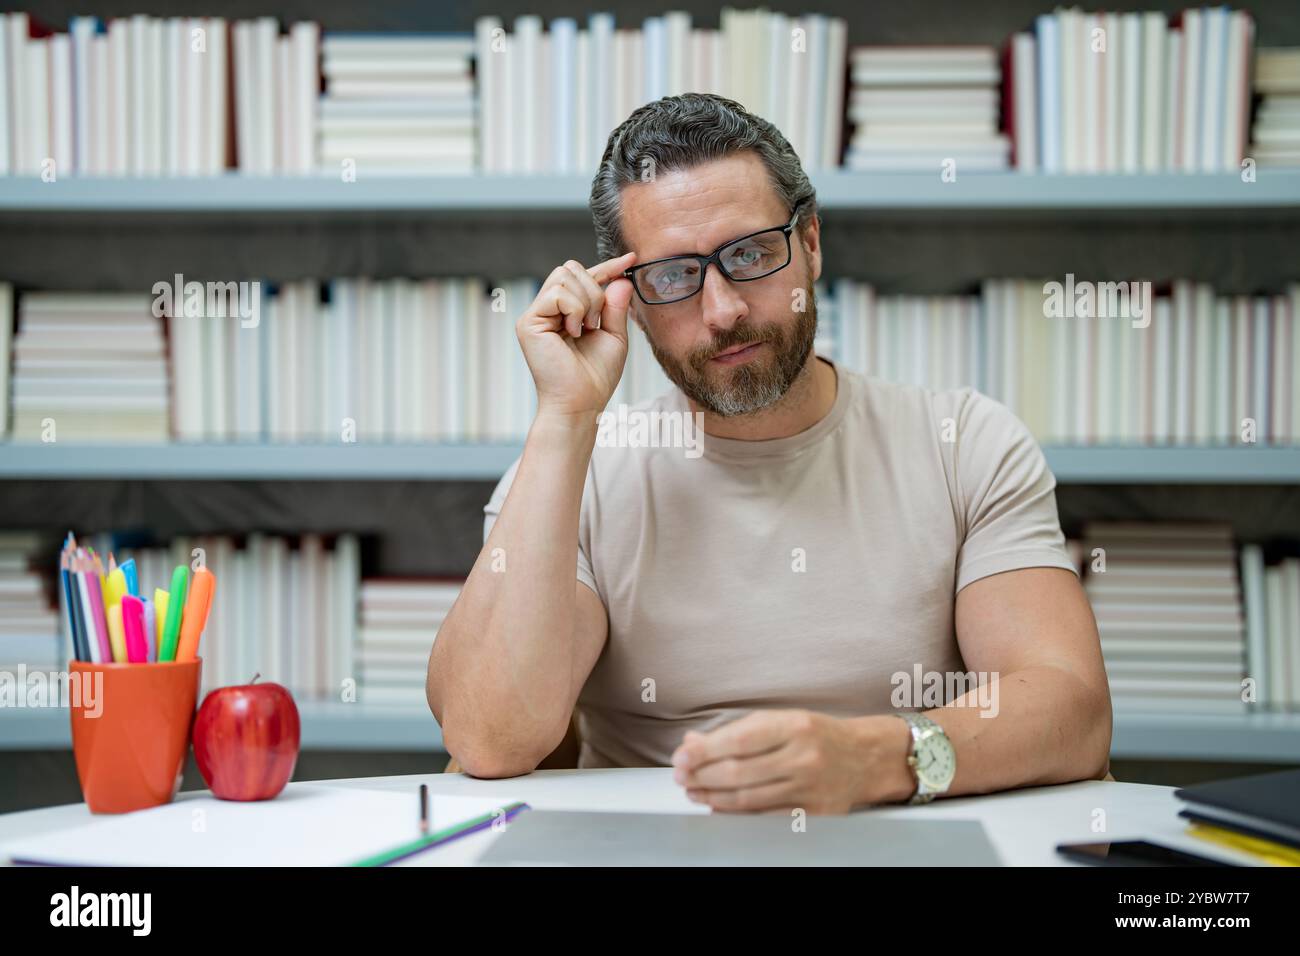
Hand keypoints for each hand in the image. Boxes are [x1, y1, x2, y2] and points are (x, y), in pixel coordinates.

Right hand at [516, 252, 637, 419]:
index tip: (631, 259)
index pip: (584, 277)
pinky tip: (574, 332)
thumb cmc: (596, 377)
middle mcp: (547, 310)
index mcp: (566, 312)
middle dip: (594, 289)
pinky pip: (557, 293)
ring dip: (586, 301)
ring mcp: (536, 315)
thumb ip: (616, 307)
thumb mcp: (614, 337)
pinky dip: (574, 309)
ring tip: (584, 329)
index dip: (607, 267)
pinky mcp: (528, 322)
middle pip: (570, 268)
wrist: (581, 403)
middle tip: (595, 322)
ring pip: (564, 275)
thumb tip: (621, 278)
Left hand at [671, 710, 914, 813]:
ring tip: (694, 791)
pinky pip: (766, 817)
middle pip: (739, 772)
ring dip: (713, 797)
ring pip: (749, 799)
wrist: (866, 757)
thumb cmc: (818, 735)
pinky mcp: (814, 813)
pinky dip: (737, 813)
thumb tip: (694, 744)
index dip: (704, 752)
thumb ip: (738, 732)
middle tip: (681, 776)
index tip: (681, 756)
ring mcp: (810, 787)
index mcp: (795, 725)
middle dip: (702, 776)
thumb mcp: (782, 720)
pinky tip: (718, 807)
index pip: (739, 740)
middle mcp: (804, 756)